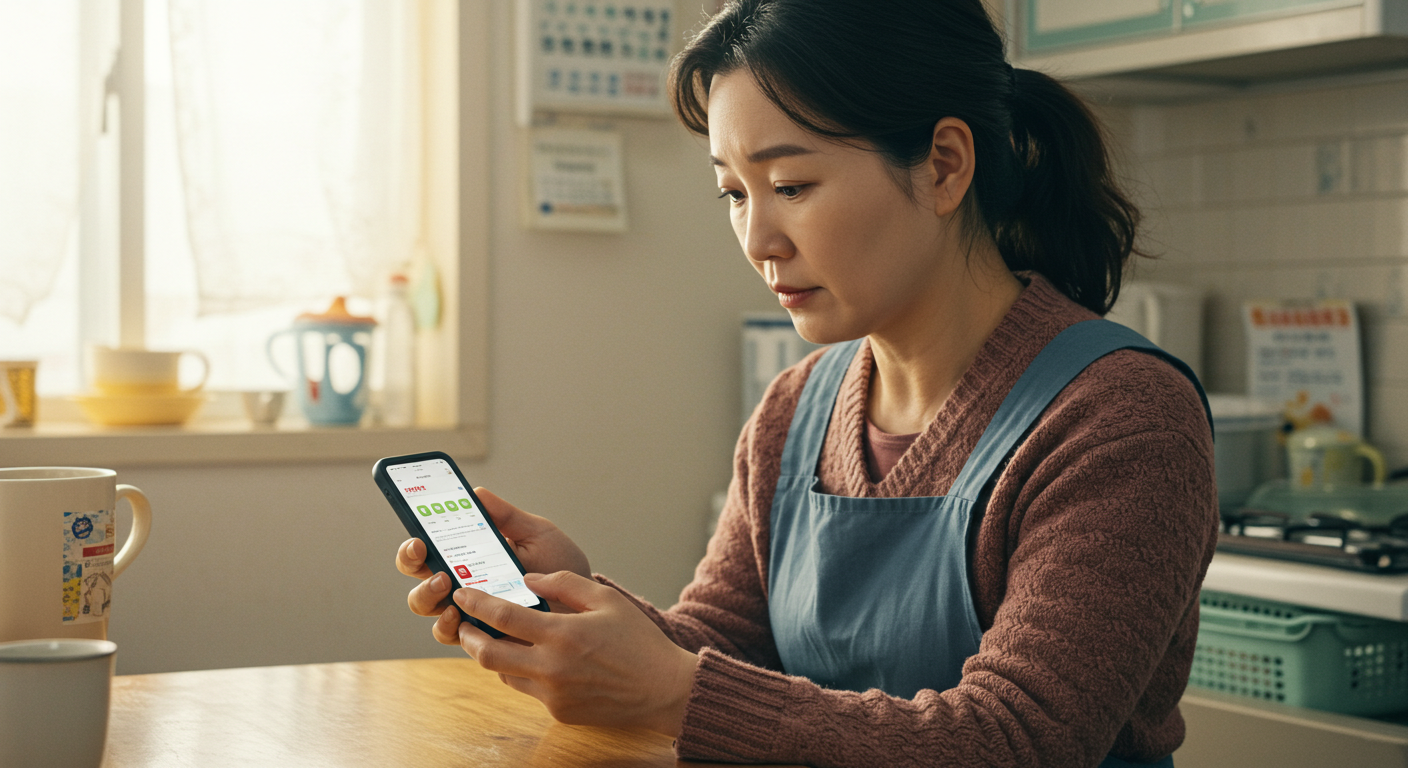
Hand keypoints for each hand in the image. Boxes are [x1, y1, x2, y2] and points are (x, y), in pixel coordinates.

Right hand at [396, 487, 591, 644]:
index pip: (429, 545)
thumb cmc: (559, 565)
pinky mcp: (480, 635)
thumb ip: (508, 516)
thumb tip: (478, 493)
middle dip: (411, 564)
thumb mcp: (537, 534)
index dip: (413, 541)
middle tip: (428, 557)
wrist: (585, 604)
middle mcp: (462, 580)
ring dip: (426, 594)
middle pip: (418, 573)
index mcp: (470, 552)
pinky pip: (451, 635)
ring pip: (426, 605)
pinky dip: (448, 626)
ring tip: (447, 585)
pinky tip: (460, 617)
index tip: (418, 536)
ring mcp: (468, 609)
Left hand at [454, 571, 697, 736]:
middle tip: (464, 623)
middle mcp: (552, 667)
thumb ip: (564, 583)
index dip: (476, 603)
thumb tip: (528, 577)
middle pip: (488, 654)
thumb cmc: (638, 640)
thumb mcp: (606, 599)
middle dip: (469, 637)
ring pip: (503, 674)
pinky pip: (526, 689)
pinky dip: (520, 672)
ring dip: (492, 656)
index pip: (503, 616)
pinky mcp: (558, 712)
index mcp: (562, 634)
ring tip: (492, 638)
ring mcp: (553, 694)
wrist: (663, 690)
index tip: (462, 593)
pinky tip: (529, 658)